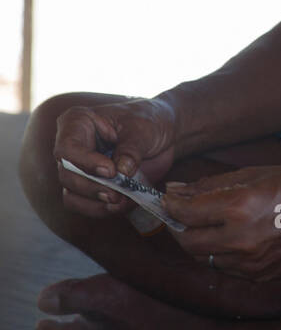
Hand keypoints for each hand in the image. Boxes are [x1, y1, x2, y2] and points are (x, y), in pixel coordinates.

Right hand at [54, 96, 176, 219]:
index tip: (110, 171)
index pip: (68, 148)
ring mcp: (79, 169)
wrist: (162, 132)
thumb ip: (131, 149)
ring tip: (121, 201)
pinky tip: (123, 204)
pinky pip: (86, 206)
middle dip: (92, 188)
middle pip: (67, 175)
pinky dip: (103, 209)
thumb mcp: (143, 128)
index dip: (86, 162)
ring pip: (72, 195)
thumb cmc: (148, 120)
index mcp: (78, 122)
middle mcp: (72, 147)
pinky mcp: (91, 187)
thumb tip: (121, 172)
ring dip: (96, 203)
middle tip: (116, 194)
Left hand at [162, 165, 280, 280]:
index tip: (168, 198)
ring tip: (214, 223)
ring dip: (201, 241)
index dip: (171, 204)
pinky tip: (237, 236)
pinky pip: (228, 268)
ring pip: (206, 258)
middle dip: (181, 227)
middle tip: (186, 212)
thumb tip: (178, 191)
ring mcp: (251, 264)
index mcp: (239, 207)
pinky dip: (223, 253)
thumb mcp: (257, 173)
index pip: (185, 212)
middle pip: (188, 242)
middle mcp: (241, 240)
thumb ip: (213, 185)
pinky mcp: (260, 277)